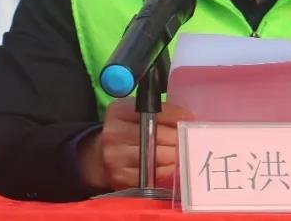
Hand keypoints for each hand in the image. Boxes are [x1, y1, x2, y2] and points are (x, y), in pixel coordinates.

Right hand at [77, 98, 194, 190]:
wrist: (101, 156)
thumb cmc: (126, 130)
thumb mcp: (135, 113)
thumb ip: (158, 111)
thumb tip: (187, 118)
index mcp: (118, 112)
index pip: (153, 112)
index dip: (175, 116)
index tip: (188, 118)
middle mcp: (114, 134)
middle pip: (156, 135)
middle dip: (178, 137)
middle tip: (189, 137)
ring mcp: (116, 158)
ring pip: (157, 157)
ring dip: (175, 154)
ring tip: (182, 150)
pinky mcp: (121, 178)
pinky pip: (153, 174)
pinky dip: (167, 169)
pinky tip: (171, 164)